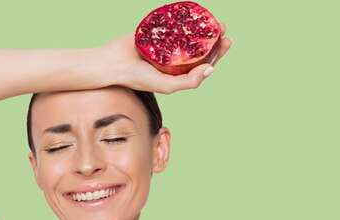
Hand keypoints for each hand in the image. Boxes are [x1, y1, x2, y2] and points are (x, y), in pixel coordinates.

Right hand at [103, 22, 231, 93]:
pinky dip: (180, 19)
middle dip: (212, 37)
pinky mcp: (154, 32)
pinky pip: (170, 24)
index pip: (202, 63)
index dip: (217, 53)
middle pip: (197, 47)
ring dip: (199, 26)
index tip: (227, 41)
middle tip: (222, 27)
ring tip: (210, 18)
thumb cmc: (137, 78)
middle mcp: (172, 59)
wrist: (112, 63)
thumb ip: (189, 81)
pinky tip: (191, 14)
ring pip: (185, 34)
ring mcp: (163, 45)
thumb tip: (211, 70)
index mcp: (177, 73)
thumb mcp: (166, 85)